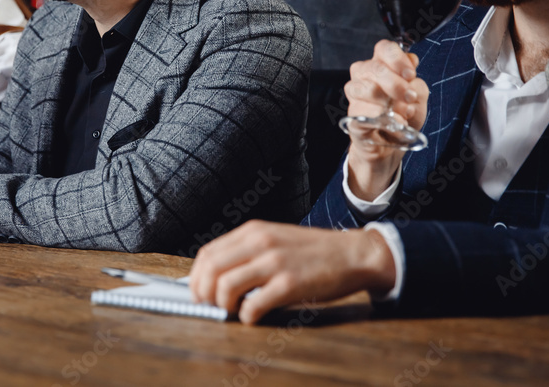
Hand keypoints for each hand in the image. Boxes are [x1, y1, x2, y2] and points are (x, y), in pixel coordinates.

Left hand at [189, 220, 394, 324]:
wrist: (352, 254)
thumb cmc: (312, 252)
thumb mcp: (274, 238)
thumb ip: (247, 251)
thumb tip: (218, 275)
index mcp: (253, 231)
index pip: (207, 253)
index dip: (196, 277)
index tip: (198, 293)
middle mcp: (259, 242)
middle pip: (210, 269)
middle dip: (203, 293)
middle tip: (211, 306)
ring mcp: (274, 262)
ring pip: (225, 286)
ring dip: (223, 305)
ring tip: (234, 310)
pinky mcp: (290, 284)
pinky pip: (253, 305)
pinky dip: (246, 316)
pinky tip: (253, 316)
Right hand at [344, 40, 429, 199]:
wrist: (391, 145)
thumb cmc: (403, 116)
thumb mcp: (418, 98)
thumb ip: (416, 83)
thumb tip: (410, 75)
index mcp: (381, 65)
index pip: (384, 48)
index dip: (397, 59)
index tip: (410, 74)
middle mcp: (364, 76)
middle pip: (375, 67)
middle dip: (396, 84)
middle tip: (408, 97)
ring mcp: (355, 97)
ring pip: (365, 88)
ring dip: (388, 103)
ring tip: (402, 114)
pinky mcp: (352, 117)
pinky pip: (363, 114)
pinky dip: (381, 120)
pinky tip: (392, 124)